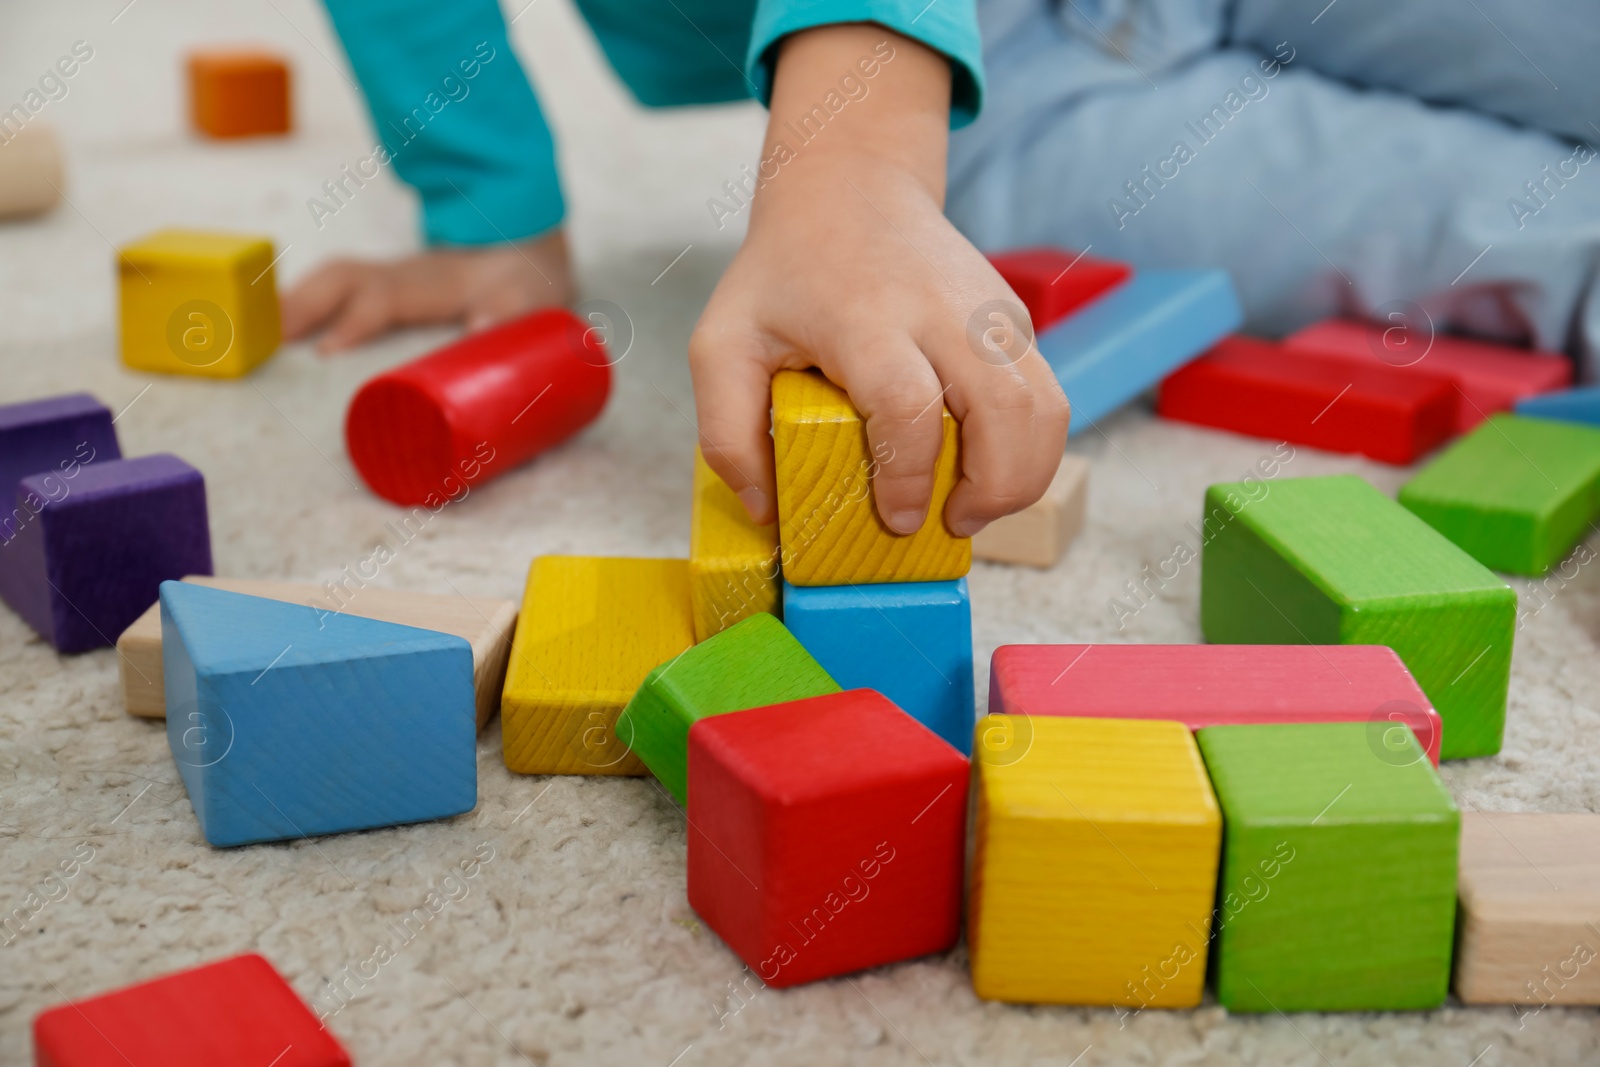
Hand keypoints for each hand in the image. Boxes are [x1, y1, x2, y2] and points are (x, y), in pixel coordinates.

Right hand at [281, 229, 573, 353]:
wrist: (525, 251)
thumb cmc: (523, 284)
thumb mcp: (528, 300)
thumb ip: (510, 312)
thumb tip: (481, 326)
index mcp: (435, 282)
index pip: (382, 296)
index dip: (354, 321)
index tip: (327, 351)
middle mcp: (402, 275)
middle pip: (341, 278)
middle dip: (301, 306)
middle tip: (265, 344)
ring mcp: (388, 278)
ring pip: (331, 278)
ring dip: (292, 303)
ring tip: (255, 339)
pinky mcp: (382, 288)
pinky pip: (334, 287)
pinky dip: (300, 302)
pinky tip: (274, 330)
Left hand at [688, 26, 1068, 536]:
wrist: (850, 187)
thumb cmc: (784, 274)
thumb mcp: (723, 342)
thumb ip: (725, 431)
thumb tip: (766, 510)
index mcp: (867, 318)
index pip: (909, 406)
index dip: (910, 476)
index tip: (897, 518)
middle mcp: (944, 311)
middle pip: (1004, 410)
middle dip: (992, 489)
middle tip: (953, 523)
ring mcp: (990, 311)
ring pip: (1046, 407)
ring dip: (1024, 476)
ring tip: (975, 505)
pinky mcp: (1015, 318)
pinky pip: (1047, 395)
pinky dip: (1031, 447)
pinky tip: (985, 468)